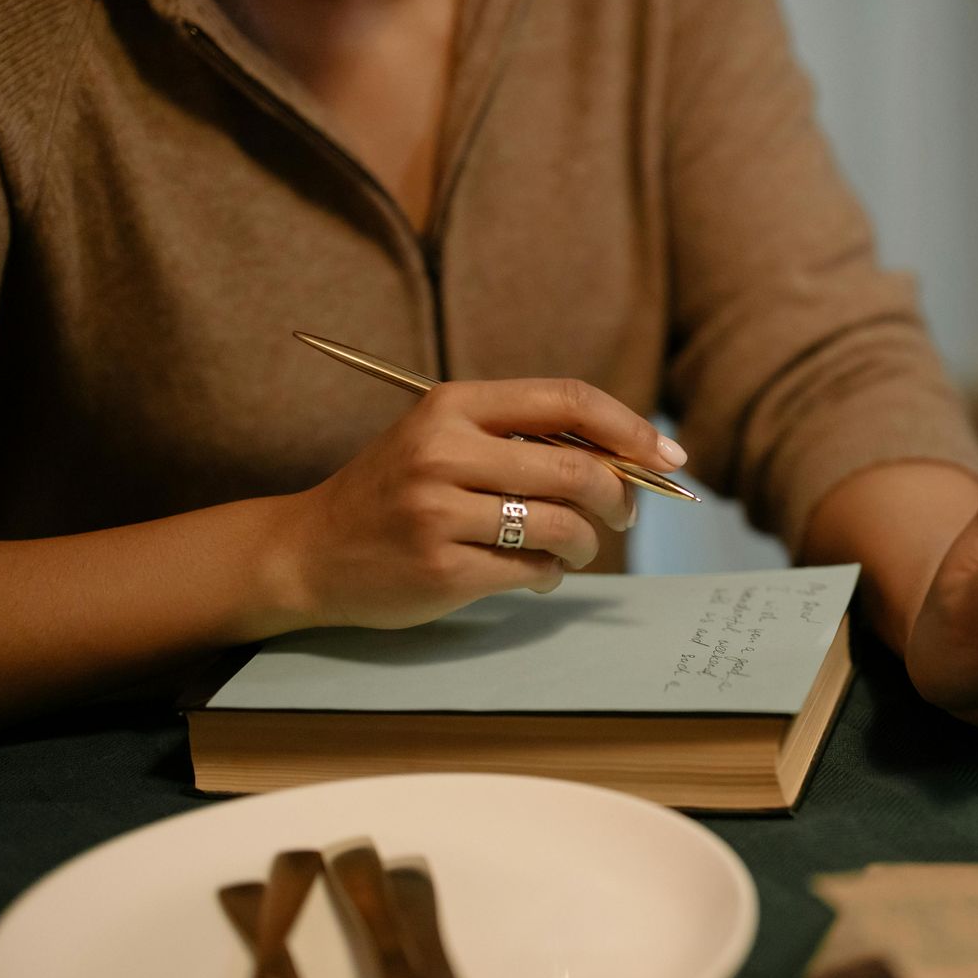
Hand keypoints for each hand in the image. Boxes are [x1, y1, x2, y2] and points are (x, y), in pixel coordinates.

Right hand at [275, 379, 685, 628]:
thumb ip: (524, 437)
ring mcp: (439, 513)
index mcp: (453, 406)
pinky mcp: (442, 568)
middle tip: (622, 515)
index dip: (630, 429)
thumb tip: (631, 456)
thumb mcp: (446, 439)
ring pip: (563, 527)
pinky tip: (535, 574)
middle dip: (620, 498)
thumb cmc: (396, 491)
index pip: (568, 400)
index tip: (669, 457)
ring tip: (572, 550)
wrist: (308, 550)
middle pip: (578, 470)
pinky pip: (535, 573)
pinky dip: (551, 577)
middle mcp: (444, 452)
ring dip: (585, 545)